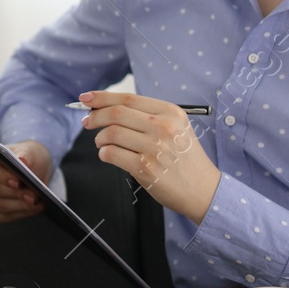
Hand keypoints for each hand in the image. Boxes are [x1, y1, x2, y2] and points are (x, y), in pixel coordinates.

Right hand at [0, 140, 52, 222]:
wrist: (27, 171)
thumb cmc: (24, 159)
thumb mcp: (28, 151)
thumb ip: (25, 155)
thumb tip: (23, 161)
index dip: (3, 176)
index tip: (18, 182)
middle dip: (15, 194)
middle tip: (34, 196)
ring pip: (0, 206)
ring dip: (20, 206)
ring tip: (37, 203)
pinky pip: (5, 216)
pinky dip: (21, 213)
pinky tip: (34, 209)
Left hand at [78, 91, 221, 222]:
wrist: (203, 189)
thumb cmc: (184, 158)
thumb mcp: (176, 128)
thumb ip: (147, 116)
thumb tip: (108, 107)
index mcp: (170, 112)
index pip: (128, 98)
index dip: (102, 97)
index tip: (85, 98)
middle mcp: (163, 127)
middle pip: (116, 113)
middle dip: (95, 116)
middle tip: (87, 122)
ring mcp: (154, 148)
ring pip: (111, 133)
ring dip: (99, 138)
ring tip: (101, 142)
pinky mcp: (145, 168)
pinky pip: (111, 154)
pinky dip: (104, 153)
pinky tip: (108, 155)